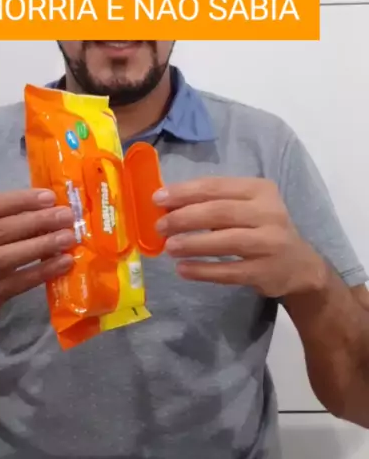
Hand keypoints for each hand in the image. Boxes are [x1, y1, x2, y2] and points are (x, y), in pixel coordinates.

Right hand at [0, 189, 74, 324]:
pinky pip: (17, 282)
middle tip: (66, 216)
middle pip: (0, 230)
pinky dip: (42, 271)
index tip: (50, 197)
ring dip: (41, 245)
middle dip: (37, 221)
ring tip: (67, 238)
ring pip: (7, 256)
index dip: (21, 200)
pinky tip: (63, 263)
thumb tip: (49, 207)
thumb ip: (3, 221)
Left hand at [154, 177, 326, 297]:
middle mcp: (269, 213)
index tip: (158, 199)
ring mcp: (270, 243)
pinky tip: (183, 269)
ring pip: (226, 241)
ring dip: (192, 244)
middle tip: (160, 226)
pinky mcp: (266, 271)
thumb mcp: (246, 207)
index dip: (184, 192)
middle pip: (219, 212)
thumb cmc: (262, 228)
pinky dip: (203, 271)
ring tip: (168, 247)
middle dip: (184, 218)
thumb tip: (167, 204)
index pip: (216, 187)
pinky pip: (229, 271)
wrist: (300, 265)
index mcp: (260, 190)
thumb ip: (213, 202)